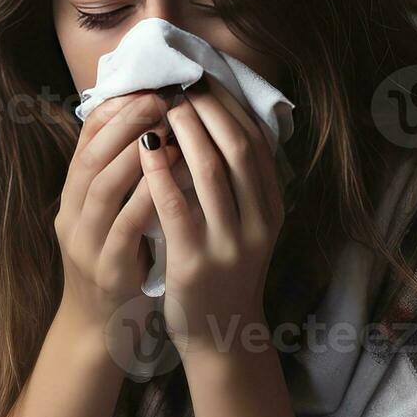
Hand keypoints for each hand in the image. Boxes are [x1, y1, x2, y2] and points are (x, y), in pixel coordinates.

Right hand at [53, 92, 175, 339]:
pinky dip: (146, 201)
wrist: (100, 328)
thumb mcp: (108, 216)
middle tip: (159, 97)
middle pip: (90, 157)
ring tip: (166, 130)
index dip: (113, 111)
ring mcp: (86, 244)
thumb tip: (150, 126)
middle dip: (125, 123)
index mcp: (72, 199)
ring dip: (133, 155)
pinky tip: (170, 183)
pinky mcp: (108, 270)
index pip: (84, 141)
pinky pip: (124, 229)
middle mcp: (71, 216)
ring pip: (101, 188)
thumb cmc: (115, 263)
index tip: (146, 86)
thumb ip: (120, 178)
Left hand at [134, 77, 284, 351]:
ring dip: (186, 133)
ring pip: (212, 172)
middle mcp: (259, 222)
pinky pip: (177, 207)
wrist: (220, 335)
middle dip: (209, 112)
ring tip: (164, 108)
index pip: (256, 142)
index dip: (230, 107)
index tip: (204, 81)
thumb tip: (216, 120)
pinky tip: (144, 149)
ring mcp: (230, 243)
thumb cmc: (223, 270)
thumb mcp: (245, 224)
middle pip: (237, 149)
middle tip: (180, 87)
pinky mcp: (196, 262)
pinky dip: (161, 173)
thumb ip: (237, 182)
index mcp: (272, 208)